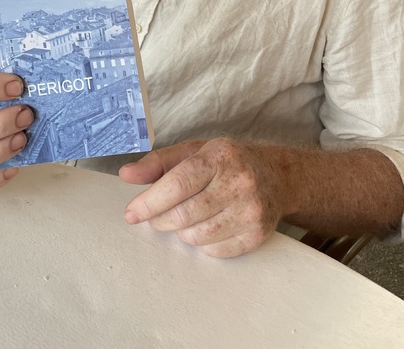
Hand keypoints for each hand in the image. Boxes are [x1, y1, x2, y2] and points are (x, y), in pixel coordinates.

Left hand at [119, 138, 285, 257]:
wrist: (277, 176)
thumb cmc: (228, 162)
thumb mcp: (194, 151)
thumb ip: (158, 163)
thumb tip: (126, 175)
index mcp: (219, 156)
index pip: (178, 183)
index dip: (149, 201)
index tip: (130, 213)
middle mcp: (239, 182)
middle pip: (183, 215)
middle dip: (160, 219)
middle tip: (156, 215)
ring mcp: (250, 211)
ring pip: (196, 236)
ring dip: (182, 231)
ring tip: (187, 216)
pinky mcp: (257, 235)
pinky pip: (214, 251)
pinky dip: (203, 242)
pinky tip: (208, 224)